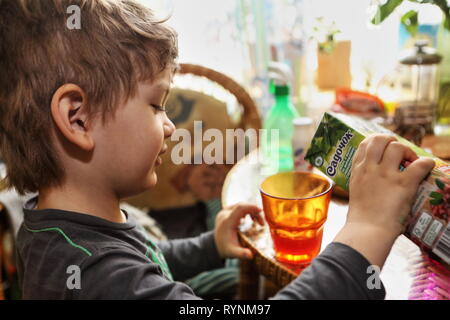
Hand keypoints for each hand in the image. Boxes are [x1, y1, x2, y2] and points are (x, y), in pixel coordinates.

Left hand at [214, 203, 263, 259]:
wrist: (214, 246)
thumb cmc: (225, 249)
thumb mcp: (232, 252)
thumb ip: (241, 254)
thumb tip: (251, 255)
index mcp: (227, 221)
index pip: (240, 208)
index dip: (251, 207)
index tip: (261, 211)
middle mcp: (224, 214)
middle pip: (242, 205)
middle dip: (253, 211)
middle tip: (261, 223)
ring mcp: (224, 212)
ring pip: (240, 205)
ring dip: (250, 211)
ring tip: (257, 221)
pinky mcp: (225, 212)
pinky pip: (237, 207)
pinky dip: (245, 211)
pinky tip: (250, 219)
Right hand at [334, 134, 434, 266]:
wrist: (368, 231)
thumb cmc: (362, 217)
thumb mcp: (356, 192)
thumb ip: (364, 180)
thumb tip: (377, 179)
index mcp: (358, 170)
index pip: (364, 143)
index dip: (377, 140)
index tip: (385, 146)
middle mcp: (370, 168)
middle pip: (379, 139)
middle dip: (392, 140)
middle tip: (400, 152)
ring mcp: (386, 175)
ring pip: (397, 147)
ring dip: (408, 151)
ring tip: (411, 162)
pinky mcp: (402, 184)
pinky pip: (420, 164)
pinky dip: (426, 163)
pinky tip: (428, 167)